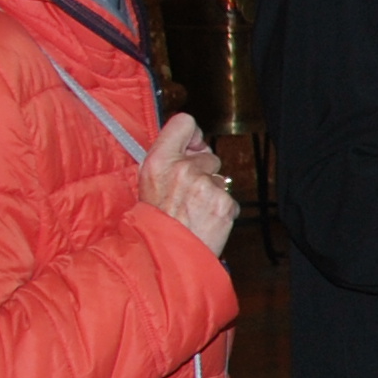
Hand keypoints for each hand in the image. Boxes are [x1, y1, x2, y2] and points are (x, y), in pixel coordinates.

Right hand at [139, 113, 240, 256]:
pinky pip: (229, 198)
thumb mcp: (148, 182)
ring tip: (194, 211)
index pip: (185, 122)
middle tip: (187, 195)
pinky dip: (222, 210)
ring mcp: (205, 185)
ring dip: (212, 192)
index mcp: (159, 160)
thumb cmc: (157, 219)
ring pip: (220, 178)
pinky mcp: (224, 202)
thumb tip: (195, 143)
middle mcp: (183, 168)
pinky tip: (205, 221)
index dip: (192, 136)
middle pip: (209, 155)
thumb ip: (169, 158)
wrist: (166, 254)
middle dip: (203, 172)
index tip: (192, 148)